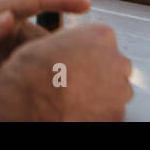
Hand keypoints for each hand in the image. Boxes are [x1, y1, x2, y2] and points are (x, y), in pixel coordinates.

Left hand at [0, 0, 92, 80]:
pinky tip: (36, 80)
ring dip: (44, 59)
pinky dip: (28, 68)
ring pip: (30, 47)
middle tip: (77, 61)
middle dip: (57, 44)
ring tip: (62, 74)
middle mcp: (2, 21)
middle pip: (38, 31)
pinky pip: (18, 59)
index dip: (61, 1)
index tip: (86, 4)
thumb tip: (9, 18)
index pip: (36, 2)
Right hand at [0, 22, 132, 120]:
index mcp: (101, 35)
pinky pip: (112, 112)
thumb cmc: (35, 70)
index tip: (80, 60)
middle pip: (117, 66)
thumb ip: (73, 43)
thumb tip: (72, 50)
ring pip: (118, 91)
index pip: (106, 41)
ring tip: (76, 98)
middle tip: (79, 81)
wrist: (30, 100)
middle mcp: (116, 60)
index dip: (91, 53)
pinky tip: (79, 110)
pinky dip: (99, 113)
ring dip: (103, 94)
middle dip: (103, 73)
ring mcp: (119, 89)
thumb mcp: (51, 41)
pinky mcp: (116, 114)